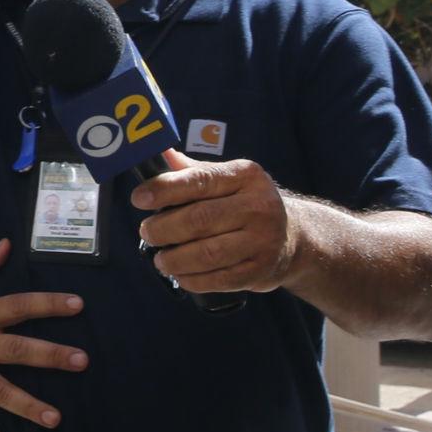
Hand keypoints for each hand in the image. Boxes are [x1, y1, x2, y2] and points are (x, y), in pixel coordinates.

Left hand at [130, 152, 297, 293]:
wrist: (293, 237)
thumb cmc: (245, 204)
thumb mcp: (226, 180)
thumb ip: (192, 171)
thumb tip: (158, 152)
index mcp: (246, 176)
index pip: (200, 180)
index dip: (165, 190)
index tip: (139, 199)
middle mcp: (259, 205)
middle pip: (199, 219)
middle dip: (164, 229)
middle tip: (146, 233)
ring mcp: (263, 240)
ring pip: (207, 253)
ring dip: (174, 259)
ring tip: (160, 259)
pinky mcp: (261, 270)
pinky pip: (218, 279)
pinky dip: (192, 280)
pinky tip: (180, 275)